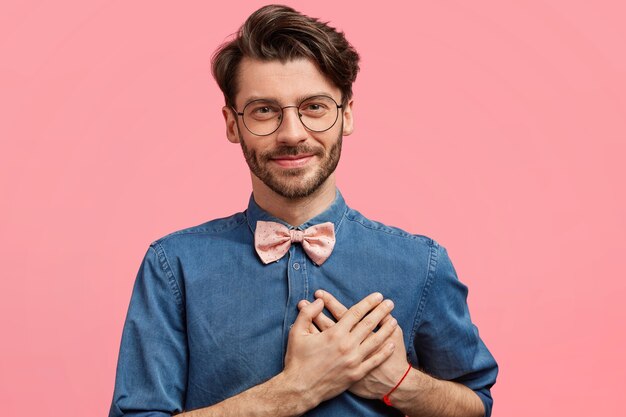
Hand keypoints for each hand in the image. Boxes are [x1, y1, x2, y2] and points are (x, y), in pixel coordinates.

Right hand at [283, 292, 397, 407]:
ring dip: (386, 329)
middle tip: (390, 303)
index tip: (377, 296)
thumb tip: (319, 301)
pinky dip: (384, 352)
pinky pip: (374, 361)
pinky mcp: (356, 375)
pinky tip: (391, 344)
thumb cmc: (297, 360)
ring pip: (375, 341)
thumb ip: (307, 313)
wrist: (300, 389)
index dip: (368, 303)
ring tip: (395, 320)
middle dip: (381, 311)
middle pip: (369, 324)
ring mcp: (353, 361)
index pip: (355, 313)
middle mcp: (347, 346)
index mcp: (334, 334)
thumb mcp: (297, 332)